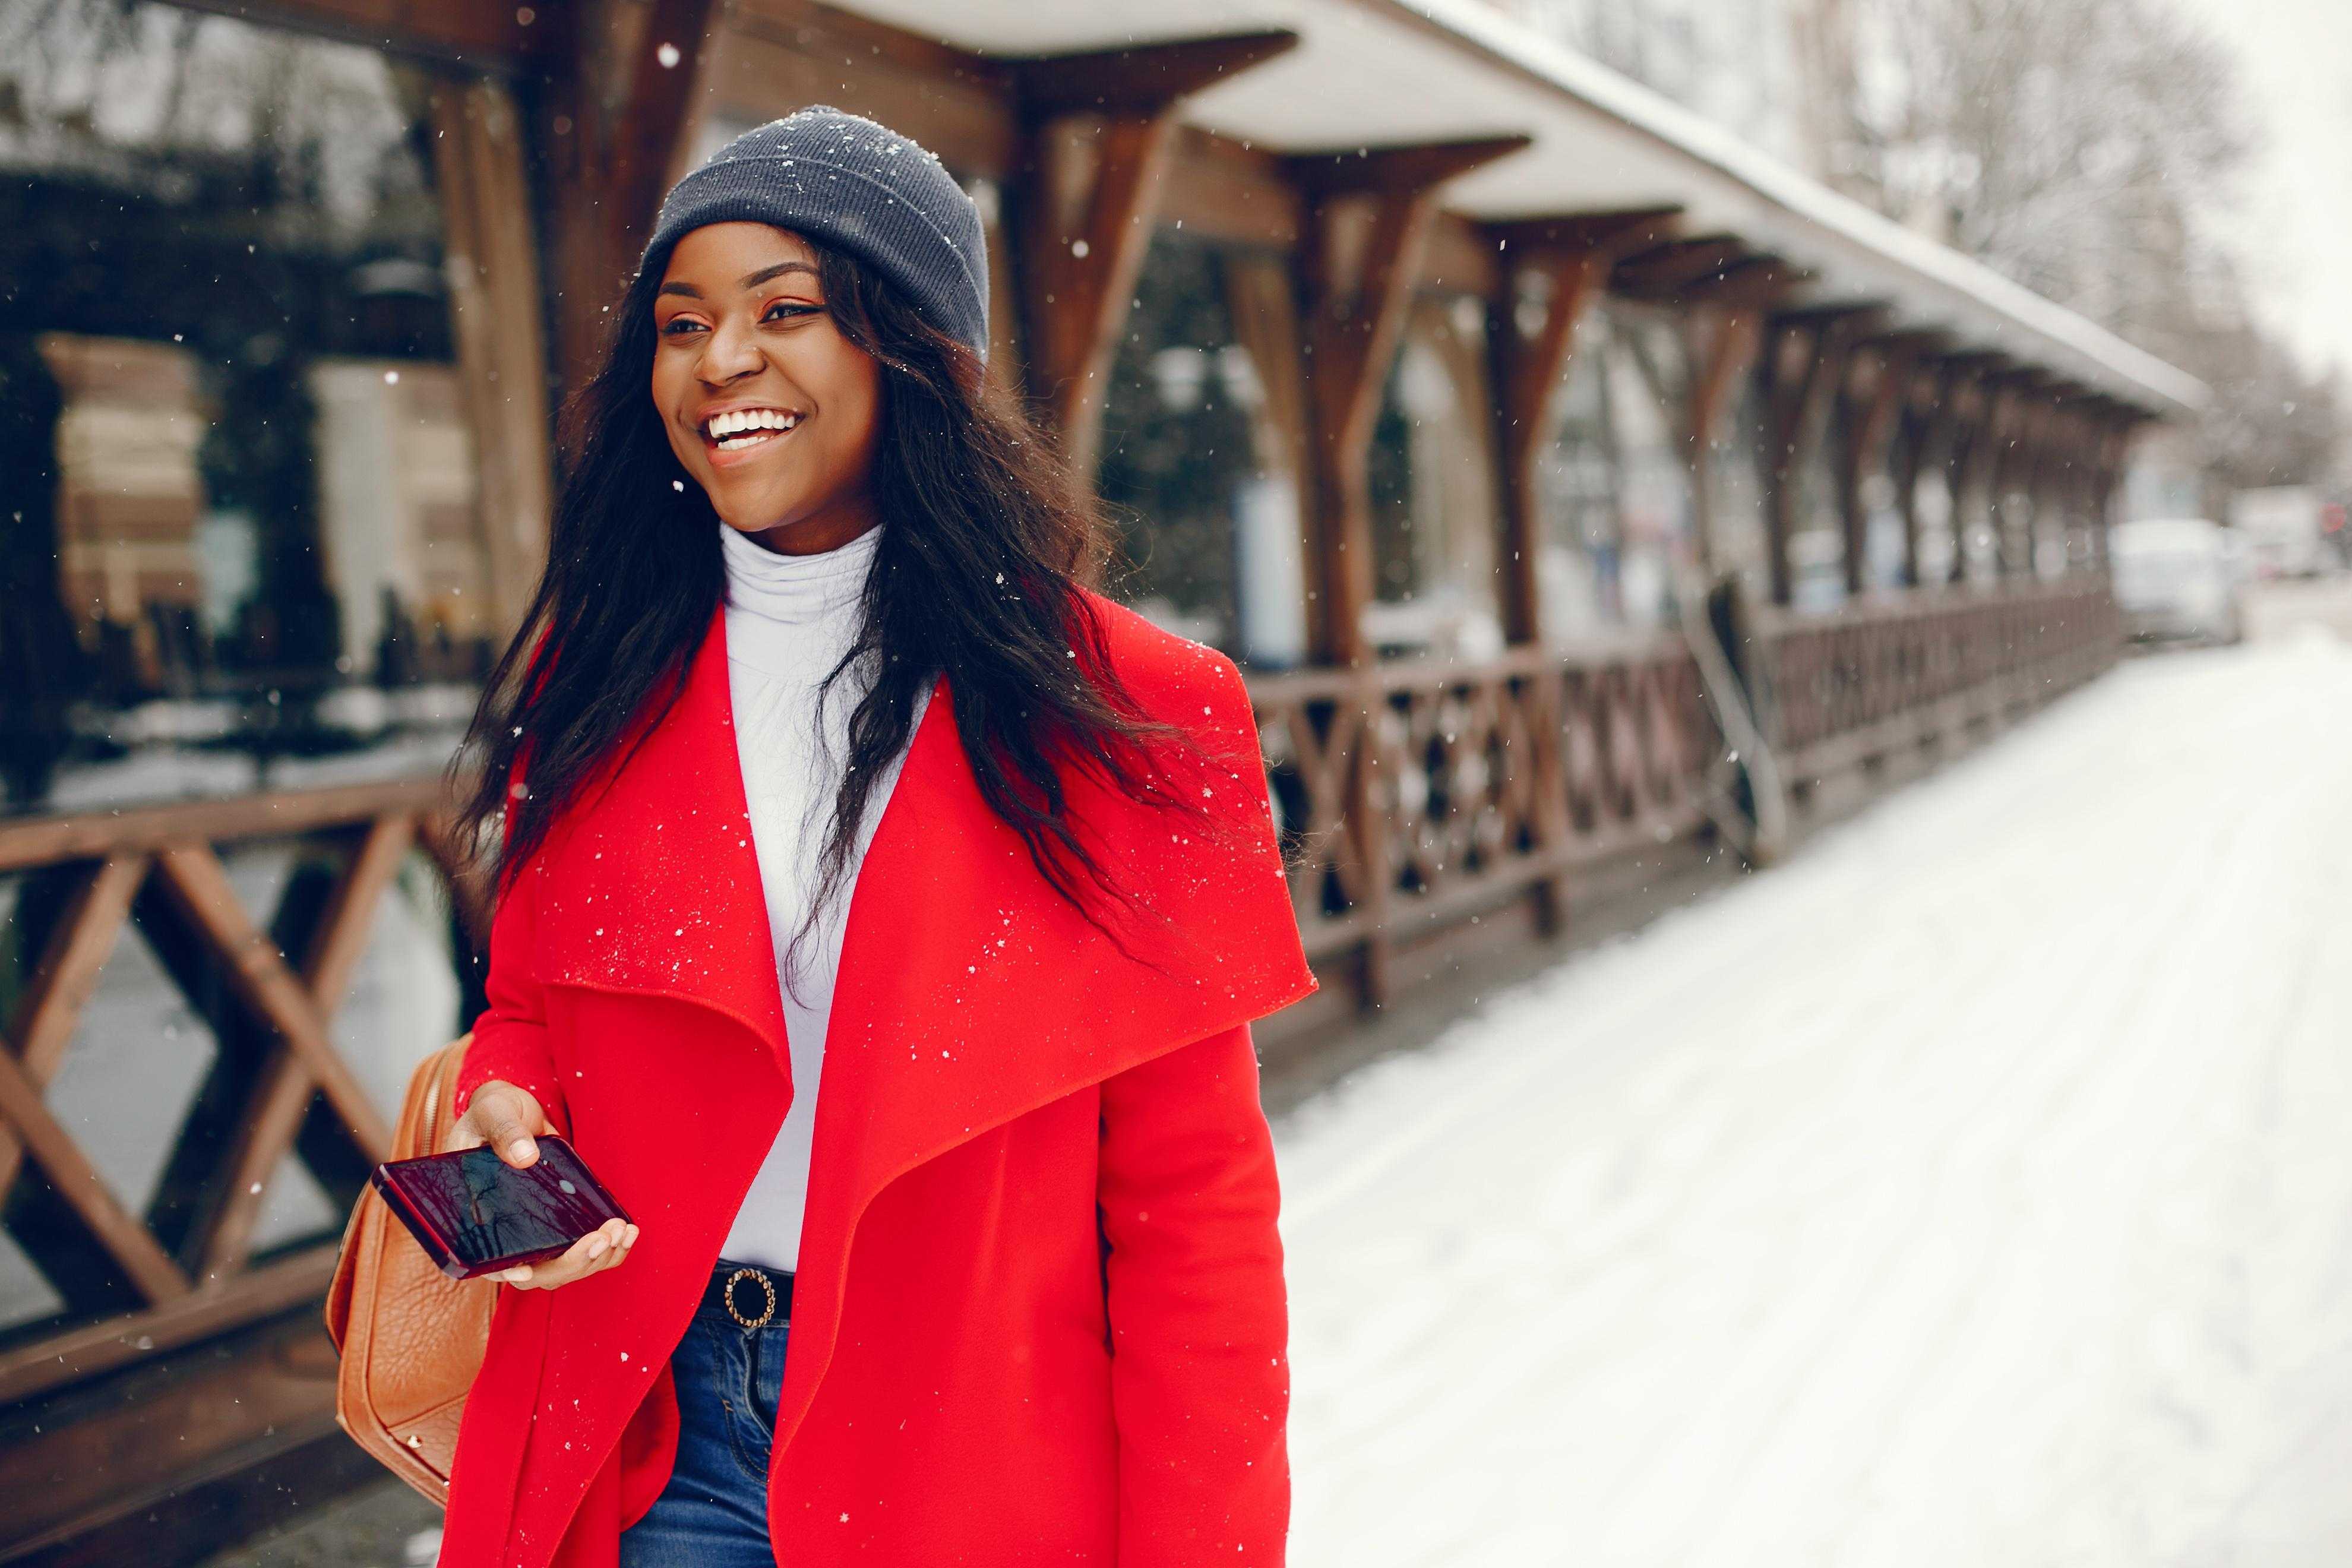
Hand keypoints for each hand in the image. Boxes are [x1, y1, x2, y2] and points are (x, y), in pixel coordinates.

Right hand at [447, 1078, 638, 1288]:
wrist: (514, 1110)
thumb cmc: (492, 1113)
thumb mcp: (492, 1113)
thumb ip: (504, 1132)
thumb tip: (526, 1156)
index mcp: (475, 1217)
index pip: (486, 1261)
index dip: (503, 1272)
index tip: (524, 1272)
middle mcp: (506, 1233)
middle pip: (537, 1272)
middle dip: (572, 1262)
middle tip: (602, 1237)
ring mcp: (536, 1231)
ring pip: (565, 1266)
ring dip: (597, 1257)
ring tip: (621, 1230)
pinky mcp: (562, 1222)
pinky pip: (584, 1248)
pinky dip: (609, 1247)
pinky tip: (628, 1230)